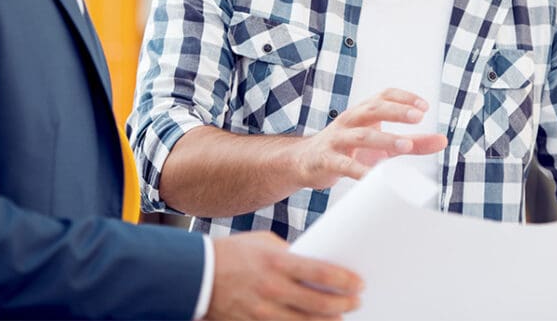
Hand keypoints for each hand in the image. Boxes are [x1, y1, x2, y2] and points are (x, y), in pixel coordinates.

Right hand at [207, 232, 361, 319]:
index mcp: (276, 262)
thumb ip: (288, 253)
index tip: (359, 282)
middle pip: (319, 303)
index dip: (344, 280)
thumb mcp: (262, 242)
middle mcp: (273, 289)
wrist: (197, 274)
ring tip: (341, 317)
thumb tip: (311, 262)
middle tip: (357, 301)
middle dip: (344, 304)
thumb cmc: (231, 253)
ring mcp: (263, 311)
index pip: (321, 272)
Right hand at [294, 88, 446, 189]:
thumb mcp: (382, 145)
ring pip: (361, 135)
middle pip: (372, 109)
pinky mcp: (327, 160)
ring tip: (405, 145)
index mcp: (363, 112)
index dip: (403, 98)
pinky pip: (345, 164)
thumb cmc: (349, 150)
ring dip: (383, 139)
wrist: (304, 162)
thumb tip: (443, 140)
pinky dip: (360, 170)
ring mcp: (337, 140)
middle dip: (395, 111)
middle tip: (417, 117)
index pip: (383, 95)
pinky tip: (374, 176)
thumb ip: (413, 142)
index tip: (423, 107)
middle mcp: (350, 120)